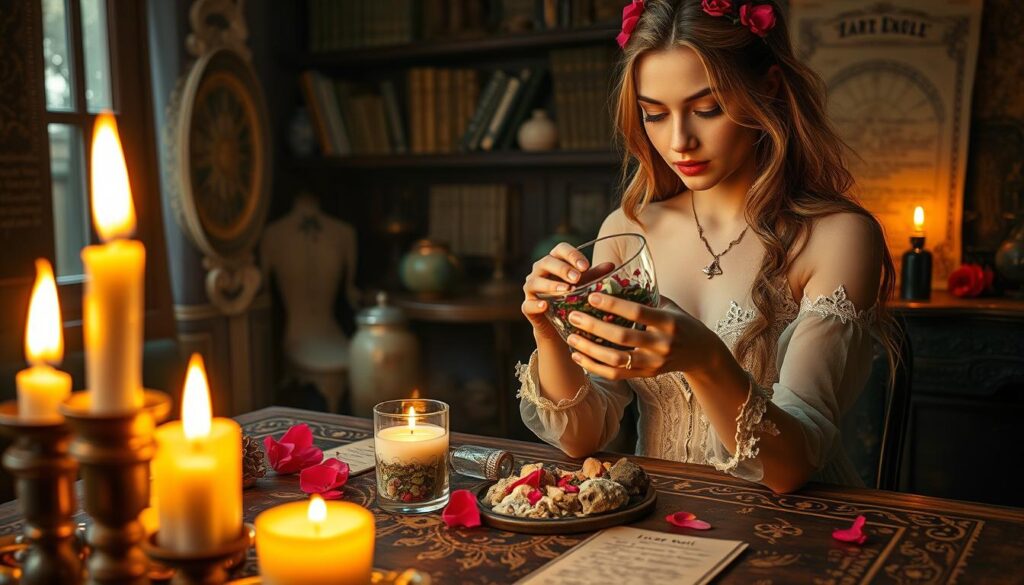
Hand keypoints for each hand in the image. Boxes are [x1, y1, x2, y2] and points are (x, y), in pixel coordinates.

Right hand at [521, 243, 614, 341]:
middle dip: (562, 269)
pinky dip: (535, 304)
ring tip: (566, 290)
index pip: (560, 249)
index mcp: (554, 261)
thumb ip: (596, 275)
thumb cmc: (573, 297)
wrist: (561, 323)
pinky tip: (545, 305)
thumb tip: (612, 265)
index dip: (572, 255)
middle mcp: (539, 271)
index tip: (585, 266)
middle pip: (546, 262)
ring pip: (535, 282)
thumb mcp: (586, 285)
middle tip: (577, 278)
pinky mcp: (527, 306)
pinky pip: (528, 304)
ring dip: (550, 285)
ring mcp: (531, 288)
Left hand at [564, 293, 714, 379]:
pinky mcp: (646, 375)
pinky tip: (578, 356)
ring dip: (590, 350)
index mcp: (668, 322)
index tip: (591, 297)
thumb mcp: (669, 306)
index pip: (638, 313)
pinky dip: (595, 366)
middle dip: (595, 327)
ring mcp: (653, 363)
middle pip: (623, 337)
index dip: (614, 305)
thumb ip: (644, 296)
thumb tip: (613, 280)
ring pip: (616, 360)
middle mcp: (661, 345)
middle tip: (574, 317)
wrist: (701, 354)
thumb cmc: (681, 323)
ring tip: (571, 338)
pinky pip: (616, 374)